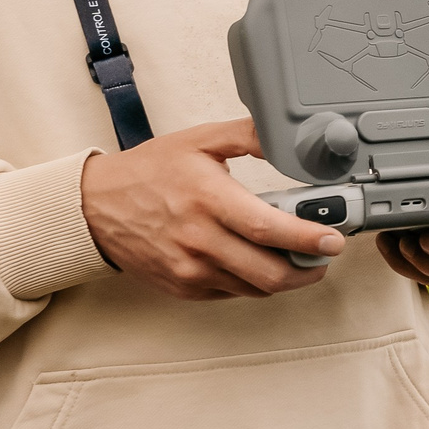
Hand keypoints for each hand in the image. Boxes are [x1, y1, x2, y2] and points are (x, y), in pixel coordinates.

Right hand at [80, 119, 342, 301]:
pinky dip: (254, 282)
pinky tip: (261, 262)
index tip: (333, 239)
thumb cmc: (148, 171)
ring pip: (255, 288)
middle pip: (268, 272)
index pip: (267, 228)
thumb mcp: (200, 140)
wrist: (94, 207)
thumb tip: (288, 136)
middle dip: (308, 269)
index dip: (307, 238)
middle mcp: (199, 240)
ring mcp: (190, 269)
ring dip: (286, 278)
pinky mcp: (183, 287)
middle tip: (325, 254)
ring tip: (300, 259)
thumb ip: (248, 135)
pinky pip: (232, 293)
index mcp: (208, 199)